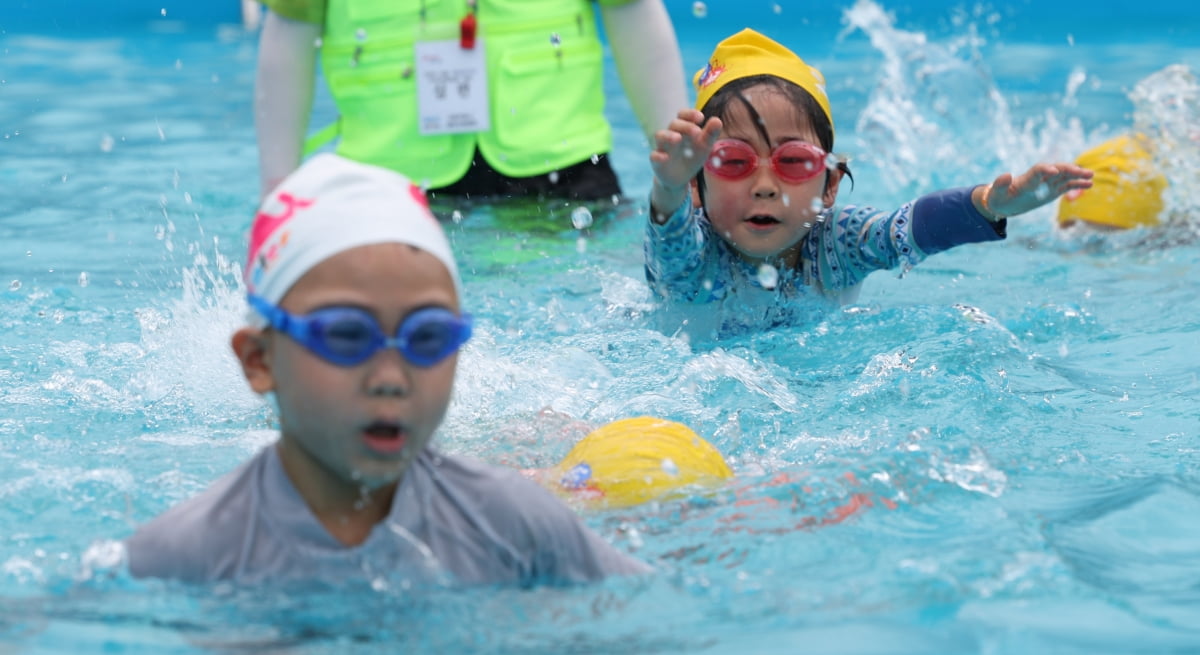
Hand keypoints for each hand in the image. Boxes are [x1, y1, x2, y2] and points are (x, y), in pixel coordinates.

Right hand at [649, 109, 722, 218]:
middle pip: (673, 124)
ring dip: (668, 136)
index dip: (690, 114)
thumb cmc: (691, 157)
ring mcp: (662, 147)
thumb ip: (710, 134)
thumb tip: (717, 120)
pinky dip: (658, 156)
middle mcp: (671, 135)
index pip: (683, 115)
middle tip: (696, 132)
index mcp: (683, 129)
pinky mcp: (657, 161)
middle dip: (685, 126)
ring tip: (678, 139)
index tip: (700, 118)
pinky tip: (665, 157)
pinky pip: (654, 156)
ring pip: (660, 135)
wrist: (680, 178)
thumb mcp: (703, 146)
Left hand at [977, 162, 1092, 219]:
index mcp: (1026, 179)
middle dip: (1067, 170)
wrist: (1004, 202)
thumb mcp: (996, 193)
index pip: (1038, 171)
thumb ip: (1000, 184)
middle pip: (1055, 170)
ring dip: (1076, 175)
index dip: (1045, 169)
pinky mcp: (1052, 191)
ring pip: (1064, 176)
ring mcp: (1047, 184)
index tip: (1054, 170)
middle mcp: (1039, 179)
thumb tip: (1006, 174)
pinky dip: (1077, 184)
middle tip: (1080, 171)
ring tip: (1091, 175)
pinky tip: (1089, 184)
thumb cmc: (999, 198)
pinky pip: (1067, 186)